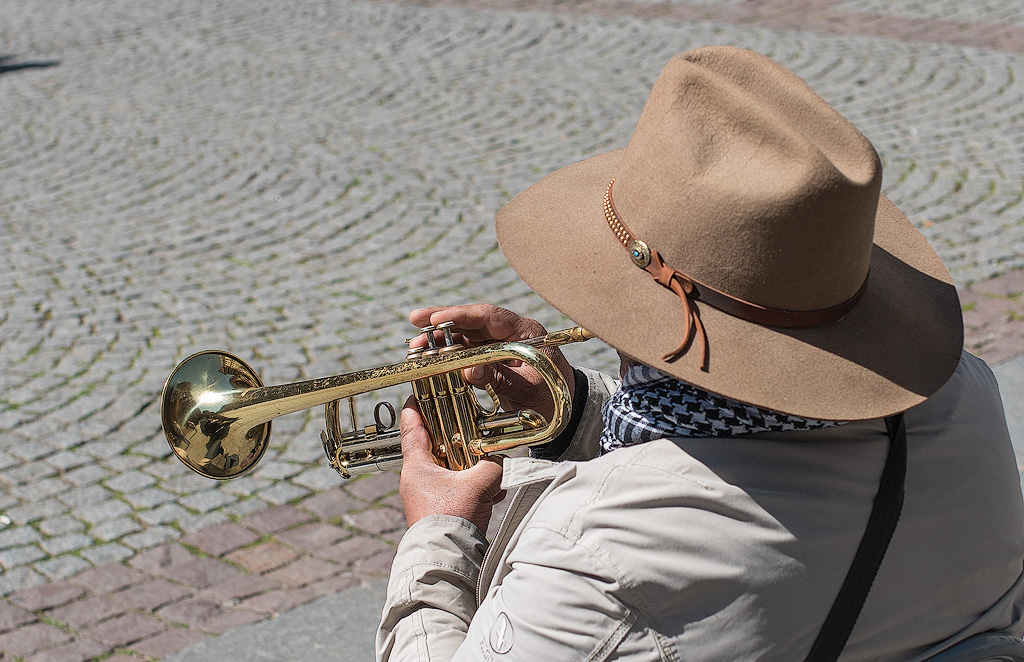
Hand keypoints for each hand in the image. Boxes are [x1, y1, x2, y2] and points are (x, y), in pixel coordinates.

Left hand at [399, 400, 503, 532]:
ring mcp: (428, 495)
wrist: (447, 559)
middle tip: (469, 423)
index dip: (416, 405)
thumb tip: (502, 461)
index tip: (421, 390)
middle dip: (455, 435)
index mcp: (416, 465)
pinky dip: (475, 485)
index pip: (411, 426)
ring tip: (488, 463)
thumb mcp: (478, 485)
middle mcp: (418, 478)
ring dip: (469, 465)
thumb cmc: (450, 519)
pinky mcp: (441, 509)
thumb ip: (494, 465)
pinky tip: (494, 492)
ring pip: (450, 468)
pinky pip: (459, 488)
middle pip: (435, 445)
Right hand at [409, 304, 574, 422]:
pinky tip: (429, 357)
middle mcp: (510, 333)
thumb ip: (500, 378)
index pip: (490, 316)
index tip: (436, 318)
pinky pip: (467, 351)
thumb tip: (469, 370)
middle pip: (473, 321)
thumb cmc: (554, 397)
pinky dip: (448, 354)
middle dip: (442, 322)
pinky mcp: (492, 358)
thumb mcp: (528, 390)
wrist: (565, 410)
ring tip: (416, 346)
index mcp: (526, 332)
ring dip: (441, 340)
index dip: (462, 315)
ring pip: (466, 336)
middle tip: (415, 322)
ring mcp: (500, 344)